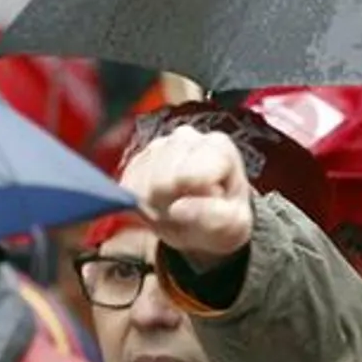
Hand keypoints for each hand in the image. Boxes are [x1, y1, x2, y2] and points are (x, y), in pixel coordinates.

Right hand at [118, 125, 253, 267]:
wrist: (206, 222)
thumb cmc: (225, 219)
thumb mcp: (234, 224)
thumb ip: (215, 216)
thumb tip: (178, 208)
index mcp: (219, 147)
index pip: (190, 174)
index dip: (190, 199)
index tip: (201, 209)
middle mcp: (187, 137)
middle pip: (161, 180)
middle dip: (170, 204)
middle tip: (186, 213)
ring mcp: (158, 145)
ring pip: (141, 184)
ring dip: (155, 206)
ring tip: (175, 210)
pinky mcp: (136, 159)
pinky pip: (127, 188)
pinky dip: (140, 203)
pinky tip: (159, 205)